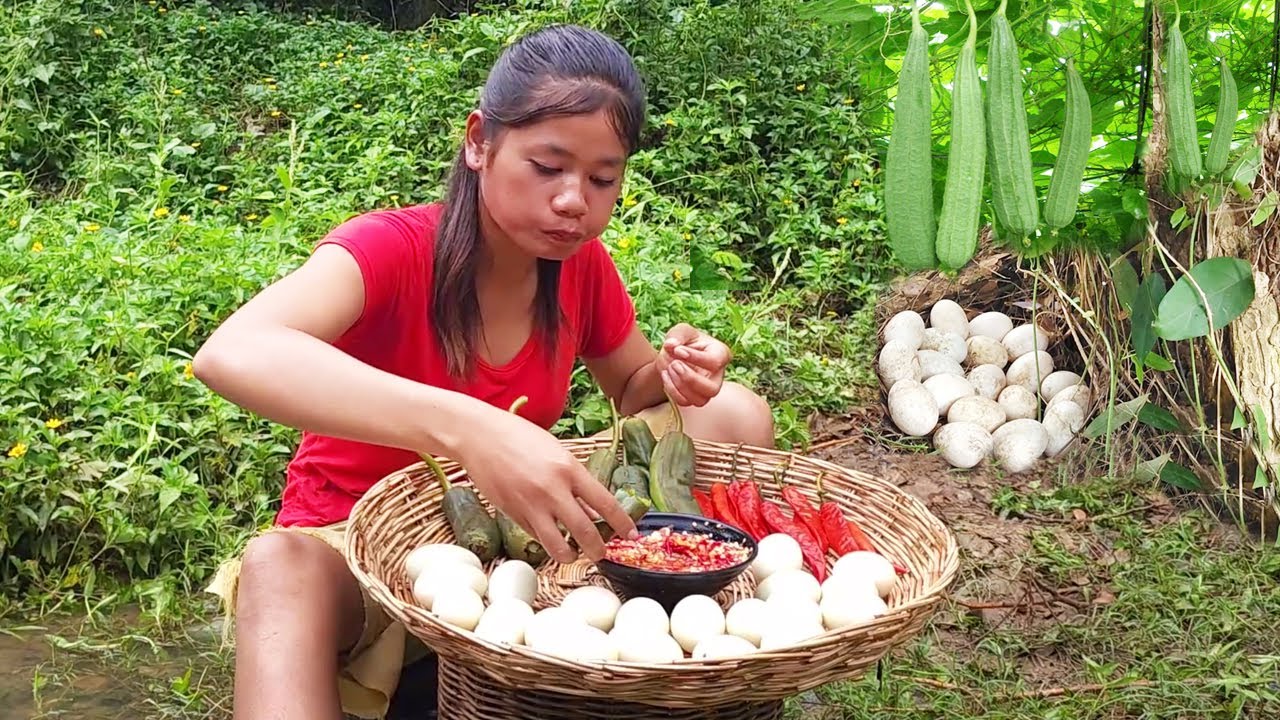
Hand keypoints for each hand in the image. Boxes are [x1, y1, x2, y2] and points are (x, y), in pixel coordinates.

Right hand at [453, 406, 638, 563]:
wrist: (478, 436)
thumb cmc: (519, 437)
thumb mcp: (556, 452)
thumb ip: (574, 480)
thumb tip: (592, 509)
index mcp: (569, 468)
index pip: (605, 503)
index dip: (621, 523)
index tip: (630, 534)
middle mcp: (552, 490)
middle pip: (585, 532)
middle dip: (598, 550)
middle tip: (601, 554)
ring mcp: (531, 506)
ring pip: (558, 546)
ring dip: (570, 555)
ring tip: (573, 553)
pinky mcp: (512, 515)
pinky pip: (536, 536)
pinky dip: (545, 540)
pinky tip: (548, 534)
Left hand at [654, 323, 731, 406]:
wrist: (673, 354)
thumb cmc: (683, 340)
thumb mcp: (681, 330)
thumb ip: (677, 335)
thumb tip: (671, 345)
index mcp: (721, 354)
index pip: (715, 362)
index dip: (695, 357)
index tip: (677, 350)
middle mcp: (718, 375)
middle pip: (712, 389)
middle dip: (690, 379)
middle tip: (674, 364)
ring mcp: (707, 389)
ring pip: (700, 400)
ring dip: (680, 386)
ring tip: (669, 369)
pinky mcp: (695, 397)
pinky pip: (685, 402)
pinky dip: (672, 391)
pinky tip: (666, 375)